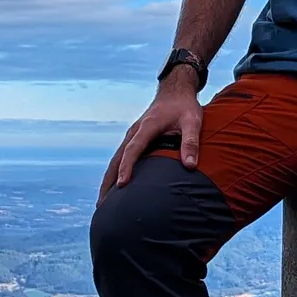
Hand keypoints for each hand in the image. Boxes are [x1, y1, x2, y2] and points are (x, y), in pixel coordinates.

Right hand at [102, 69, 204, 194]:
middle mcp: (135, 132)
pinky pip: (121, 157)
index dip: (127, 168)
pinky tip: (114, 188)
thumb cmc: (185, 107)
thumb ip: (191, 142)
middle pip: (117, 159)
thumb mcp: (193, 121)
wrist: (175, 91)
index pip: (133, 150)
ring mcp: (132, 135)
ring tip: (103, 203)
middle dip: (108, 181)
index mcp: (147, 127)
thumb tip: (191, 167)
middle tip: (102, 205)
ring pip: (116, 159)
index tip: (122, 185)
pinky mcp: (134, 139)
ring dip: (108, 180)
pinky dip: (114, 172)